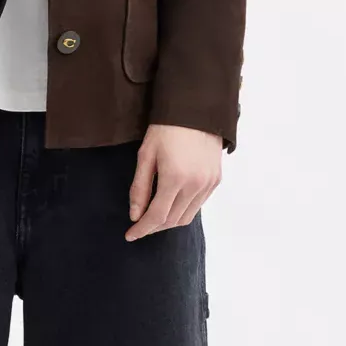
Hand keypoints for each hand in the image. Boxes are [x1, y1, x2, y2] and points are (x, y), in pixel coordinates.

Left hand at [125, 124, 221, 239]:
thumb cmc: (166, 129)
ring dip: (169, 221)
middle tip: (139, 225)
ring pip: (187, 217)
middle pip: (172, 220)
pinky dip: (183, 210)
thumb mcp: (145, 155)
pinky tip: (172, 204)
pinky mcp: (216, 180)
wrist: (197, 110)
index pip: (157, 216)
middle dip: (154, 227)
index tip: (130, 235)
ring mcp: (208, 184)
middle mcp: (195, 185)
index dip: (142, 229)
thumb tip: (135, 215)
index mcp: (175, 178)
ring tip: (154, 216)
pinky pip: (198, 205)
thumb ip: (140, 188)